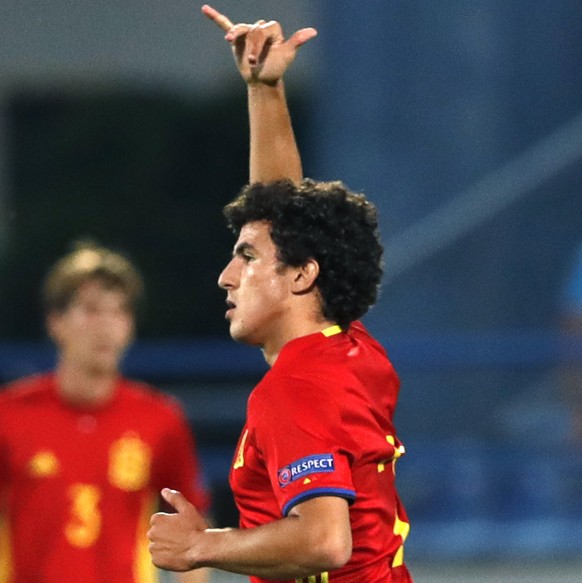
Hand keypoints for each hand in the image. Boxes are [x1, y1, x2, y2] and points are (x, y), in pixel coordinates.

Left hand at [148, 489, 208, 571]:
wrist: (201, 549)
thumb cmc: (196, 527)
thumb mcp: (187, 509)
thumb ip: (174, 498)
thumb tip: (164, 490)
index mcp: (157, 519)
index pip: (159, 520)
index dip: (171, 523)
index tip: (182, 526)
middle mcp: (151, 533)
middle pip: (157, 533)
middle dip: (166, 534)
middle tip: (182, 536)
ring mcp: (153, 548)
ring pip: (158, 545)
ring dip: (165, 546)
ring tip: (181, 546)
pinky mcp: (156, 561)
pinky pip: (158, 558)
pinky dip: (166, 557)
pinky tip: (177, 555)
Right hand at [201, 4, 316, 84]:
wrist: (262, 81)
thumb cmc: (276, 68)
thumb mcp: (287, 55)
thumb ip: (297, 41)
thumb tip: (313, 32)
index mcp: (272, 30)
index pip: (264, 29)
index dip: (260, 43)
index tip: (257, 59)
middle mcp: (259, 28)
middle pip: (252, 30)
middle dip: (252, 46)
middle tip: (253, 62)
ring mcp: (247, 33)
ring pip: (239, 29)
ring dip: (236, 36)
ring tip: (230, 41)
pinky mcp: (237, 40)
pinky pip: (226, 25)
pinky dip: (216, 18)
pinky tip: (205, 9)